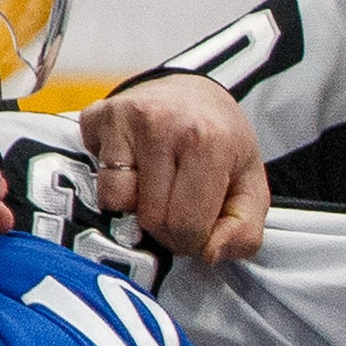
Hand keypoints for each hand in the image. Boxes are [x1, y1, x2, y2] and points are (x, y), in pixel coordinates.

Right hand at [78, 75, 268, 262]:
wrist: (193, 90)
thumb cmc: (221, 142)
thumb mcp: (251, 186)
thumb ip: (245, 232)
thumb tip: (208, 255)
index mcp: (208, 141)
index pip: (186, 227)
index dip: (192, 241)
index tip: (198, 225)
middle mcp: (163, 123)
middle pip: (151, 219)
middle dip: (165, 228)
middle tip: (179, 205)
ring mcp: (125, 117)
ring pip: (116, 202)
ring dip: (135, 206)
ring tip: (157, 183)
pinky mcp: (97, 117)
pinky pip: (94, 179)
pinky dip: (112, 182)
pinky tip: (134, 165)